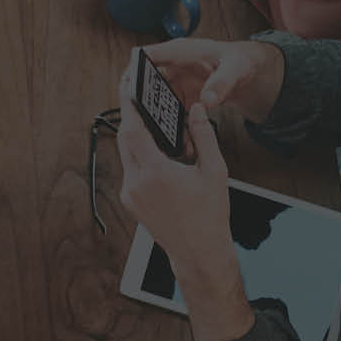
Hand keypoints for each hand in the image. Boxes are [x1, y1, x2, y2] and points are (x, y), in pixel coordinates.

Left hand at [117, 70, 256, 340]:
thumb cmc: (210, 214)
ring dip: (134, 136)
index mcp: (156, 173)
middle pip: (125, 139)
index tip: (127, 86)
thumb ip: (204, 135)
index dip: (129, 105)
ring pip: (125, 154)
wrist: (199, 253)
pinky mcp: (130, 201)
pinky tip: (155, 149)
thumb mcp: (214, 171)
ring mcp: (131, 194)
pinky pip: (130, 169)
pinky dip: (138, 155)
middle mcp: (137, 183)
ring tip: (149, 120)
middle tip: (138, 97)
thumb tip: (197, 108)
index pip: (133, 130)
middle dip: (131, 117)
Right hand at [139, 38, 284, 122]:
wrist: (245, 71)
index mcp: (181, 51)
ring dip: (152, 115)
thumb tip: (207, 100)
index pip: (147, 54)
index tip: (126, 86)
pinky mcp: (178, 96)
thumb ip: (221, 83)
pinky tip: (173, 139)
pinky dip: (166, 123)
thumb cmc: (239, 61)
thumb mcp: (235, 69)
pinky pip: (165, 110)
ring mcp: (174, 81)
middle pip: (144, 79)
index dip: (133, 69)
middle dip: (139, 98)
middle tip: (139, 118)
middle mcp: (172, 65)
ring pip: (153, 98)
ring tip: (158, 133)